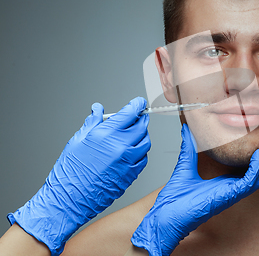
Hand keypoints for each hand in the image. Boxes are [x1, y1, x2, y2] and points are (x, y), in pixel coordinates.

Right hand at [7, 97, 150, 255]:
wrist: (69, 200)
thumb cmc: (69, 172)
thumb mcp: (77, 141)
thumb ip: (93, 122)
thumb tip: (98, 110)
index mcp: (106, 134)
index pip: (130, 113)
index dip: (137, 105)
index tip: (138, 103)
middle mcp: (120, 146)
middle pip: (142, 126)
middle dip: (141, 119)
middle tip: (137, 117)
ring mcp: (128, 162)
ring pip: (145, 142)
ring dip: (142, 136)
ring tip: (133, 135)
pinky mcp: (131, 175)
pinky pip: (143, 159)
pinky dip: (140, 152)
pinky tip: (131, 152)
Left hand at [131, 124, 258, 255]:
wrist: (166, 215)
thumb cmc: (175, 198)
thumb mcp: (186, 164)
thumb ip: (190, 146)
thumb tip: (188, 127)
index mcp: (228, 182)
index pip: (253, 168)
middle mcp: (234, 188)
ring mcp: (234, 193)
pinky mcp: (230, 196)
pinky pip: (249, 182)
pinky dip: (256, 168)